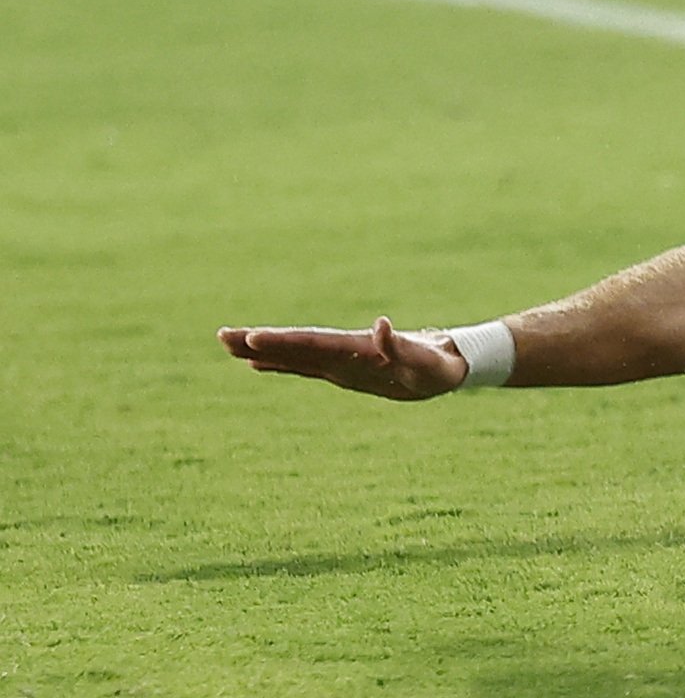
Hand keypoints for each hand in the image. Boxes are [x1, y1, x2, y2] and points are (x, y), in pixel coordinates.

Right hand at [219, 317, 468, 400]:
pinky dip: (282, 365)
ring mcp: (341, 362)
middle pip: (296, 345)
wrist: (448, 363)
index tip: (254, 338)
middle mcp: (344, 352)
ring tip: (230, 346)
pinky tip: (259, 364)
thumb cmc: (438, 365)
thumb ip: (401, 348)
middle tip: (223, 336)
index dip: (284, 342)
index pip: (313, 343)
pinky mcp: (343, 372)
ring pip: (295, 355)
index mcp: (357, 348)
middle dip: (260, 342)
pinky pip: (306, 368)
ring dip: (264, 351)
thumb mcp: (425, 362)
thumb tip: (381, 326)